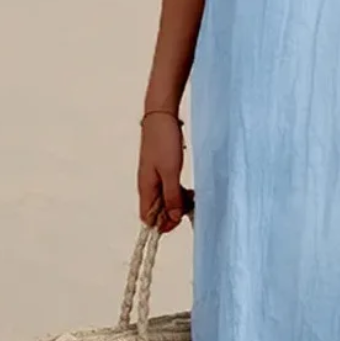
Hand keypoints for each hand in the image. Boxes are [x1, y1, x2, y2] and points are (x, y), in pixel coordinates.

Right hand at [137, 113, 185, 232]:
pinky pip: (170, 189)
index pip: (148, 218)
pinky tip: (190, 191)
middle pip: (158, 211)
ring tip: (193, 198)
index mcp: (146, 187)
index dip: (163, 224)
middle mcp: (148, 185)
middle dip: (173, 213)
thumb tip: (172, 217)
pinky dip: (180, 193)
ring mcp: (155, 177)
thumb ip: (171, 196)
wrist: (162, 116)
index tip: (179, 221)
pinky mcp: (163, 170)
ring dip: (178, 203)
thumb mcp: (170, 172)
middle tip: (191, 208)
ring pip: (165, 200)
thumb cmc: (163, 141)